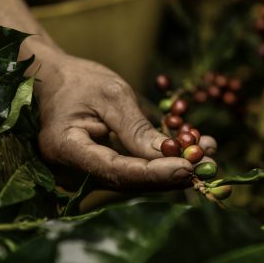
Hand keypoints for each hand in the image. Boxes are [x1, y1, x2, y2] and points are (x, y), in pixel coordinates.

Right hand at [0, 0, 214, 190]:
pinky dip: (160, 163)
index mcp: (65, 148)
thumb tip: (168, 155)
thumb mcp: (110, 93)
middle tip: (210, 162)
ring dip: (172, 168)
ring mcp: (82, 175)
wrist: (53, 80)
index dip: (154, 173)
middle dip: (171, 173)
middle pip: (128, 182)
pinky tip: (191, 150)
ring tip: (210, 151)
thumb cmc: (78, 80)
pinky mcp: (97, 170)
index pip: (116, 170)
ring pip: (133, 179)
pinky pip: (131, 172)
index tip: (188, 167)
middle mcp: (70, 171)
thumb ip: (136, 127)